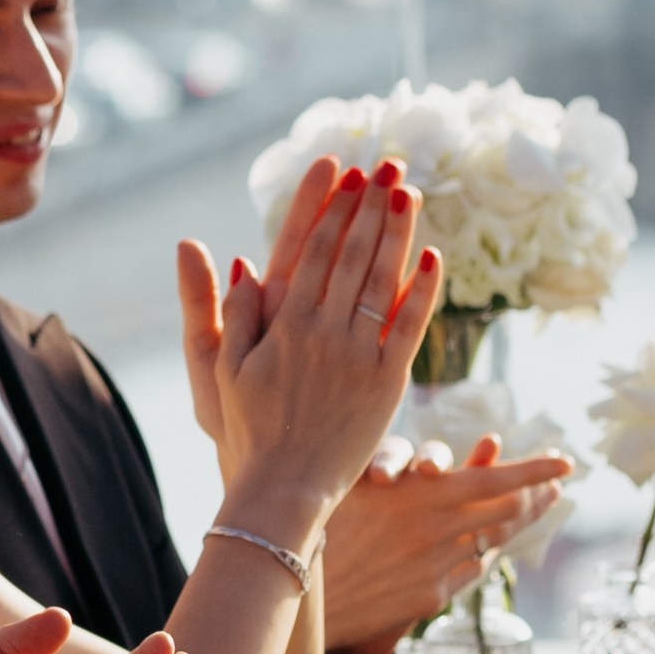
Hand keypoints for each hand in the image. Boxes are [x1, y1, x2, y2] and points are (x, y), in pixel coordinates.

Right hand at [176, 158, 443, 546]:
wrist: (283, 488)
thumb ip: (232, 314)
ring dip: (397, 232)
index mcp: (282, 324)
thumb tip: (239, 261)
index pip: (310, 249)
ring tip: (408, 191)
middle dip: (369, 205)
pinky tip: (432, 255)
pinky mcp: (388, 382)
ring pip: (383, 280)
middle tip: (387, 164)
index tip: (344, 172)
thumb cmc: (246, 431)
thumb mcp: (222, 371)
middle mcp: (323, 331)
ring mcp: (358, 355)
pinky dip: (422, 289)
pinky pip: (410, 326)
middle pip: (351, 254)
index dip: (330, 206)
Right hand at [321, 437, 571, 653]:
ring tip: (535, 509)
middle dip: (537, 495)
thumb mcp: (356, 483)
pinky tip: (484, 548)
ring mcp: (437, 566)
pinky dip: (479, 555)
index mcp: (424, 494)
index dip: (536, 469)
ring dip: (517, 524)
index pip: (498, 479)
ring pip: (492, 541)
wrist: (295, 588)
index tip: (564, 461)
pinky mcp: (429, 596)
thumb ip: (400, 472)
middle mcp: (439, 531)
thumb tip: (438, 468)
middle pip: (506, 511)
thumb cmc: (316, 522)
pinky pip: (468, 571)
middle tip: (556, 486)